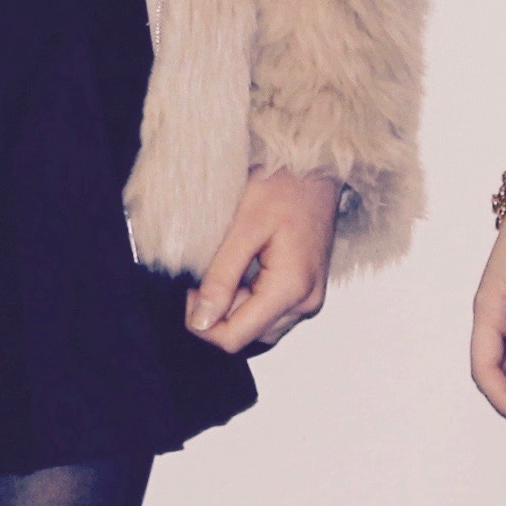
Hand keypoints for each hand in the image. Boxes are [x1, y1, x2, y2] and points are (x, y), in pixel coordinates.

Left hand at [186, 169, 340, 353]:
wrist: (318, 167)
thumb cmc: (285, 186)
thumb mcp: (243, 227)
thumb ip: (221, 277)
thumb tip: (200, 320)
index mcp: (291, 289)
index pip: (235, 338)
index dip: (202, 324)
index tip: (188, 292)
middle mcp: (306, 303)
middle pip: (247, 337)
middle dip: (217, 315)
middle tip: (200, 278)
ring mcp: (309, 298)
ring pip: (258, 328)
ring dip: (232, 308)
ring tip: (221, 270)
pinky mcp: (306, 290)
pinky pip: (271, 312)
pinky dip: (248, 300)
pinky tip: (240, 270)